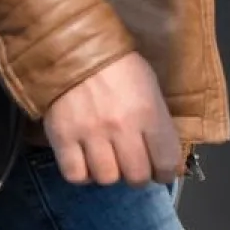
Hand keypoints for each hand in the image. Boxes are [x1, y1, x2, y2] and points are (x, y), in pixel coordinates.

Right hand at [42, 51, 180, 186]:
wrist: (75, 51)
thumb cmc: (119, 67)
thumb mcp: (149, 86)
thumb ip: (158, 120)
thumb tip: (166, 153)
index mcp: (149, 112)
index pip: (166, 159)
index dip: (167, 172)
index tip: (163, 172)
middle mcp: (122, 127)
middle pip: (136, 176)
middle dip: (139, 176)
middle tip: (135, 168)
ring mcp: (91, 134)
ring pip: (107, 178)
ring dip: (111, 174)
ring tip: (110, 162)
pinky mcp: (63, 138)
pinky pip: (76, 175)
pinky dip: (83, 174)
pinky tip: (87, 163)